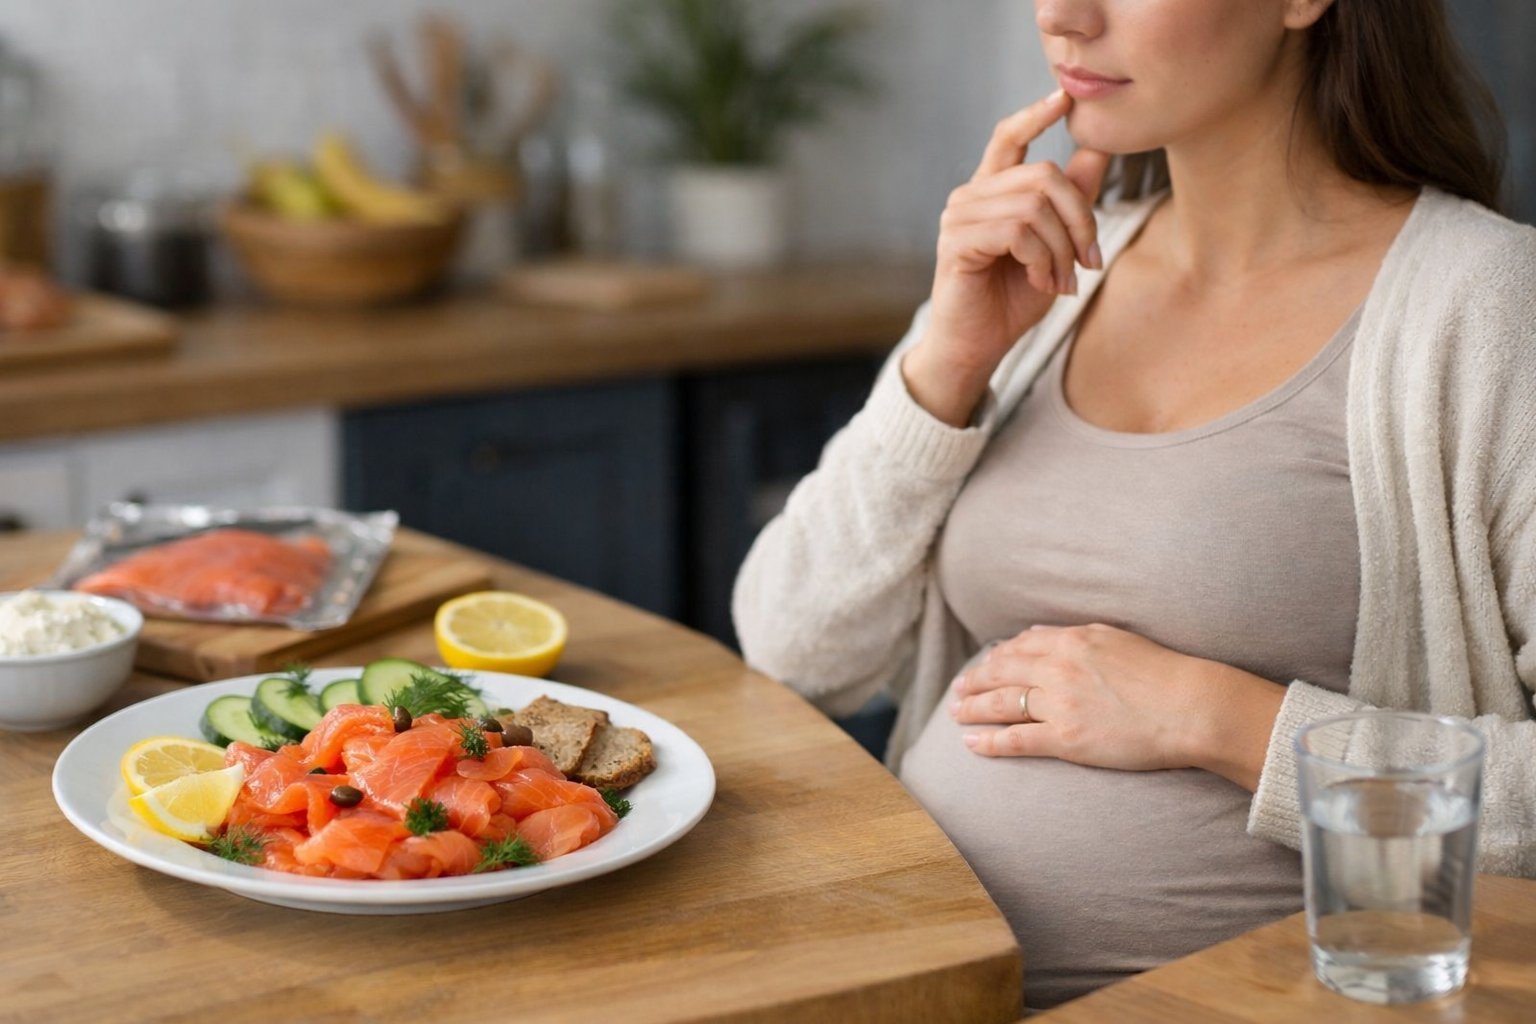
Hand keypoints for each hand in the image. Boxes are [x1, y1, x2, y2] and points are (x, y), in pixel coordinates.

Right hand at [903, 89, 1111, 426]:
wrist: (976, 348)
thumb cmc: (1011, 300)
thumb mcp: (1054, 246)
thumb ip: (1071, 200)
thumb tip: (1099, 149)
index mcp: (990, 192)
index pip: (1008, 137)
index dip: (1035, 115)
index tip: (1063, 97)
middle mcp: (969, 196)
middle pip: (1043, 175)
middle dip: (1080, 219)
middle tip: (1088, 261)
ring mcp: (958, 218)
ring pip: (1034, 205)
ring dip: (1062, 248)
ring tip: (1061, 280)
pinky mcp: (957, 243)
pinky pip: (1017, 232)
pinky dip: (1042, 260)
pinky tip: (1043, 283)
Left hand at [948, 624, 1286, 787]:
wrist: (1190, 707)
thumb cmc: (1163, 674)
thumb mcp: (1116, 638)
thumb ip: (1077, 637)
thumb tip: (1043, 636)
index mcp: (1071, 640)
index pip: (1020, 646)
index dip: (998, 657)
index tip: (987, 665)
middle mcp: (1058, 668)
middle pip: (1001, 672)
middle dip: (974, 681)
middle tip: (958, 690)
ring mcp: (1059, 704)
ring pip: (1000, 704)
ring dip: (971, 708)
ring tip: (955, 712)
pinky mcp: (1065, 739)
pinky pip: (1015, 740)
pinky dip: (987, 742)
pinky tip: (970, 743)